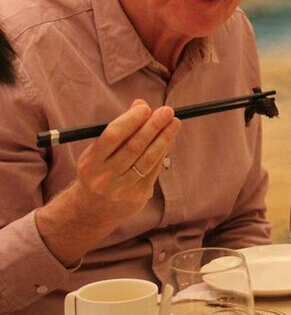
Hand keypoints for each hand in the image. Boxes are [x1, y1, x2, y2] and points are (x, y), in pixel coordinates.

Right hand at [35, 100, 180, 264]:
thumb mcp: (98, 151)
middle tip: (167, 111)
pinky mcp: (137, 196)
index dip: (131, 120)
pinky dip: (162, 152)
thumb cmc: (98, 170)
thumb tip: (141, 104)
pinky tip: (169, 139)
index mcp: (91, 162)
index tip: (145, 108)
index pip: (113, 136)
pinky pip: (153, 170)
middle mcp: (104, 177)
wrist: (91, 210)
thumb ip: (119, 128)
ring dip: (164, 138)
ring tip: (174, 123)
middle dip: (153, 126)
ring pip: (148, 159)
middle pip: (134, 147)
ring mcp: (121, 189)